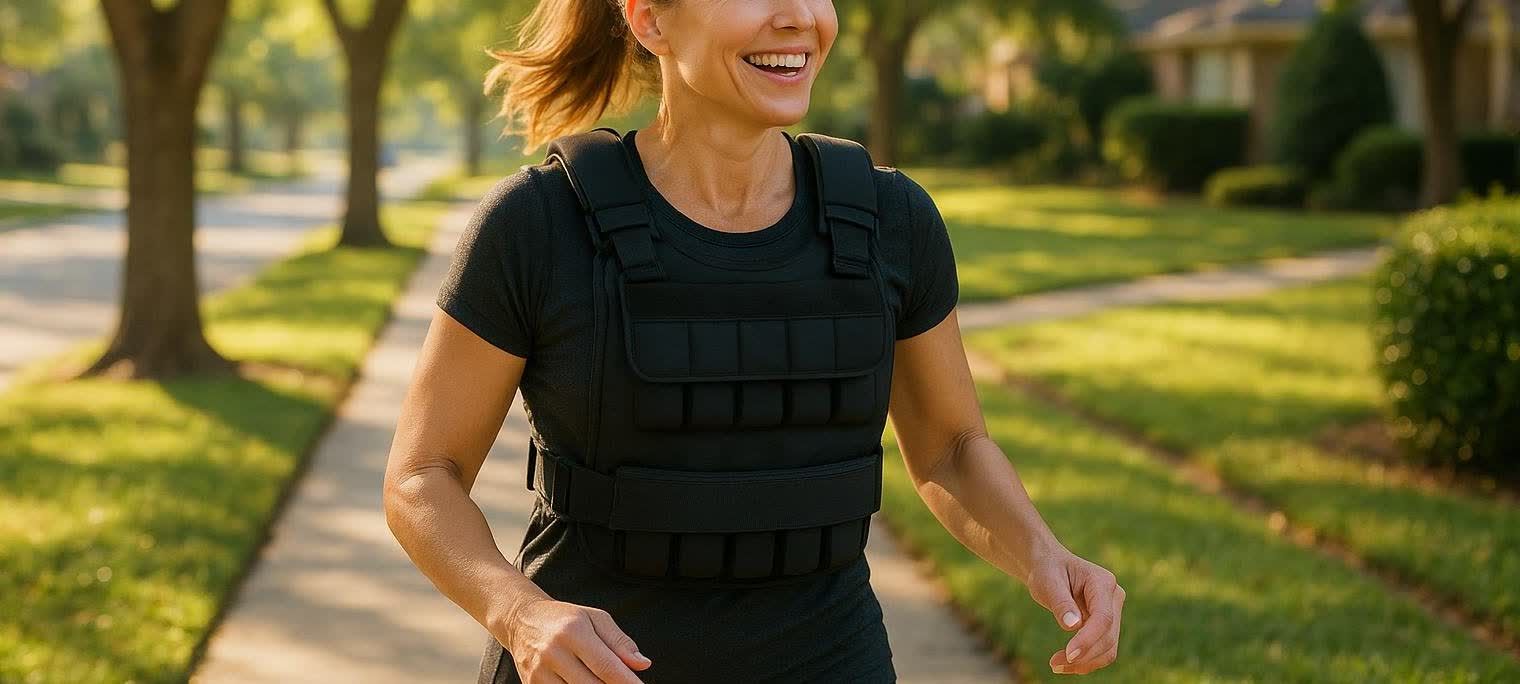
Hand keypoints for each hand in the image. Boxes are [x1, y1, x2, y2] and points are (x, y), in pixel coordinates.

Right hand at [500, 597, 652, 682]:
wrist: (522, 620)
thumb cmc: (564, 618)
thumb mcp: (595, 619)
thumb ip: (620, 642)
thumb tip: (642, 664)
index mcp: (573, 631)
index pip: (606, 666)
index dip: (626, 682)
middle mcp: (553, 652)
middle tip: (621, 683)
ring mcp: (539, 671)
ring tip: (602, 681)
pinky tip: (583, 682)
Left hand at [1023, 549, 1124, 674]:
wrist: (1050, 567)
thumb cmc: (1048, 571)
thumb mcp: (1048, 582)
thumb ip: (1061, 603)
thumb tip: (1073, 626)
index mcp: (1102, 582)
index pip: (1103, 617)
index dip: (1088, 639)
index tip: (1069, 654)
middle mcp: (1114, 597)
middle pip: (1108, 636)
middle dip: (1084, 655)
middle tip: (1054, 664)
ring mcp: (1113, 612)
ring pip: (1109, 647)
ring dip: (1086, 662)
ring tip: (1056, 665)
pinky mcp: (1106, 625)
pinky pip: (1102, 648)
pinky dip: (1087, 660)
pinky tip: (1065, 664)